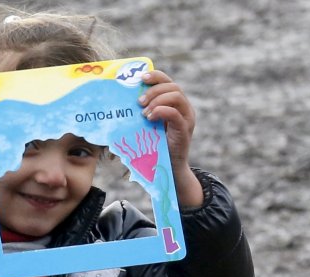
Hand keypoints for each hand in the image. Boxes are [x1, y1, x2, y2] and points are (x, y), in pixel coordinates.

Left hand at [138, 70, 202, 207]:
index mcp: (175, 104)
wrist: (168, 168)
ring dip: (157, 100)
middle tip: (139, 102)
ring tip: (144, 112)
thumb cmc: (155, 146)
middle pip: (173, 86)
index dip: (155, 76)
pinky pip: (175, 114)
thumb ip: (143, 111)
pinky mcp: (185, 130)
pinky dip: (161, 111)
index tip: (140, 78)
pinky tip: (149, 118)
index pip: (168, 81)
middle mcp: (184, 108)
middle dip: (154, 90)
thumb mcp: (148, 124)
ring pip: (176, 96)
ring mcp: (187, 119)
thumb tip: (122, 99)